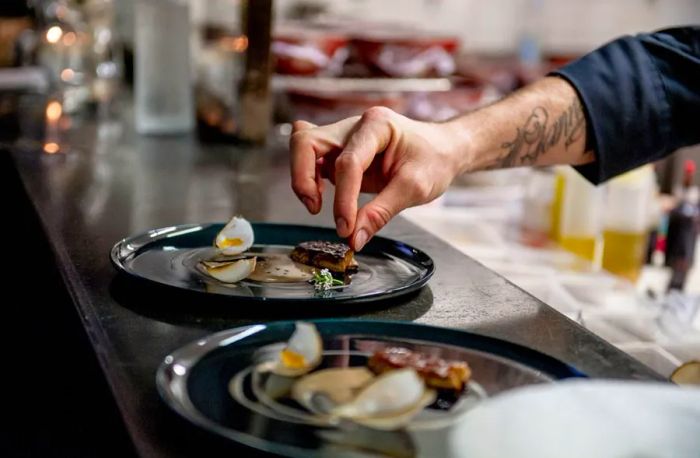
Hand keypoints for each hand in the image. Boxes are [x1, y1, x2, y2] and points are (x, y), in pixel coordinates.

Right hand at [290, 106, 466, 250]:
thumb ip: (381, 213)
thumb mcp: (415, 189)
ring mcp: (344, 136)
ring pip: (304, 147)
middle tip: (315, 207)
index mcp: (377, 125)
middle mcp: (355, 125)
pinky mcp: (339, 151)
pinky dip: (309, 178)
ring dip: (303, 177)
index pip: (348, 162)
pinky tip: (320, 197)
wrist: (443, 150)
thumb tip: (354, 239)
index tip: (345, 228)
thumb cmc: (434, 161)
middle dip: (303, 177)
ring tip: (316, 205)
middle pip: (308, 141)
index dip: (343, 199)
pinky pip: (312, 159)